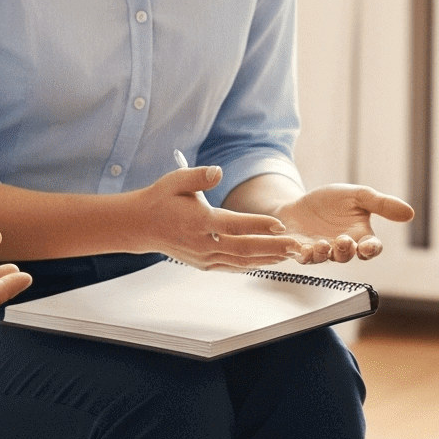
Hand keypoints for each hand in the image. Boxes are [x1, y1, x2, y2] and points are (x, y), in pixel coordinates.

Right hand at [138, 164, 298, 269]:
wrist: (142, 225)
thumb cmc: (161, 200)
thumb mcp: (176, 180)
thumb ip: (199, 176)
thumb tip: (219, 171)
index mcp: (198, 221)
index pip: (234, 225)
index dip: (258, 225)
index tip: (280, 224)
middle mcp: (202, 243)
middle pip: (244, 248)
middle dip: (273, 247)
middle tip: (296, 246)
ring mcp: (203, 257)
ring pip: (241, 261)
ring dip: (267, 258)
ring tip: (289, 255)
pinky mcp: (204, 264)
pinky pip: (233, 266)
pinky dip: (252, 264)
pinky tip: (269, 261)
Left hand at [271, 182, 414, 262]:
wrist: (299, 203)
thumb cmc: (331, 201)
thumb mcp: (358, 196)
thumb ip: (381, 204)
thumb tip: (410, 213)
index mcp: (359, 236)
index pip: (371, 248)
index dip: (371, 249)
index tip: (368, 246)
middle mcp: (341, 248)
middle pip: (347, 257)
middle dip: (345, 251)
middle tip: (342, 240)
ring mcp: (320, 251)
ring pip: (323, 259)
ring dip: (323, 254)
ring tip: (321, 244)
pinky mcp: (299, 250)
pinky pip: (301, 257)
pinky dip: (300, 253)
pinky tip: (298, 245)